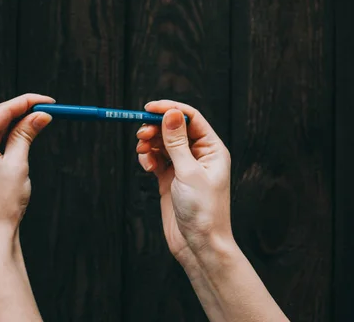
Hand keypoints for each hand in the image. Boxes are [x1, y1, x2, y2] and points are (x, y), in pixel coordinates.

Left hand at [0, 93, 54, 251]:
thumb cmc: (3, 204)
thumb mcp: (18, 164)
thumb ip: (26, 134)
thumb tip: (40, 114)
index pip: (2, 109)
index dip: (28, 102)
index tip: (48, 102)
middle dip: (7, 111)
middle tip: (32, 123)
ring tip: (16, 142)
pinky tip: (4, 155)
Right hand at [135, 100, 232, 263]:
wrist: (199, 245)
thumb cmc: (202, 210)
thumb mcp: (188, 172)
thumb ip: (177, 142)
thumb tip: (172, 113)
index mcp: (212, 149)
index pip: (191, 118)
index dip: (170, 110)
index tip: (149, 108)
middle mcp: (199, 155)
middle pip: (174, 128)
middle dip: (156, 127)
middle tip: (141, 134)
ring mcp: (184, 167)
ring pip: (163, 143)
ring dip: (150, 143)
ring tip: (142, 151)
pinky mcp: (170, 179)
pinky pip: (157, 159)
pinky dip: (148, 158)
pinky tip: (147, 166)